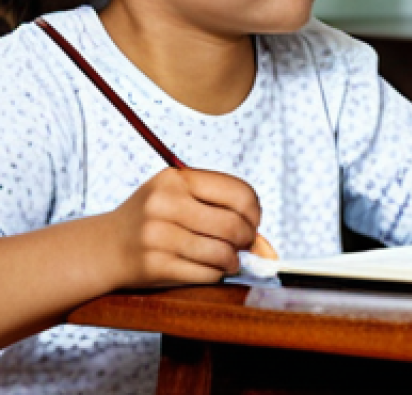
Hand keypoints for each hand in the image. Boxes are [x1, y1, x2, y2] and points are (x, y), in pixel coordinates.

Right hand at [103, 167, 262, 286]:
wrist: (101, 248)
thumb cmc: (152, 220)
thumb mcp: (179, 200)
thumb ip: (222, 212)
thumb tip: (267, 249)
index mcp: (176, 179)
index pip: (237, 192)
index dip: (254, 211)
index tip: (253, 222)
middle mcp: (165, 204)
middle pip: (232, 225)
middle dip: (248, 239)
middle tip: (245, 245)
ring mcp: (158, 235)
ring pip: (221, 252)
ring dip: (234, 261)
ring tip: (230, 260)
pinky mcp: (154, 266)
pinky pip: (205, 274)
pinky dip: (216, 274)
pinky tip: (211, 269)